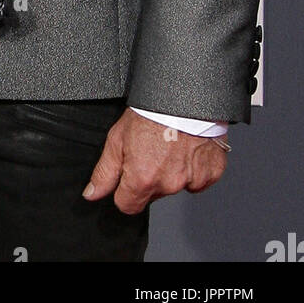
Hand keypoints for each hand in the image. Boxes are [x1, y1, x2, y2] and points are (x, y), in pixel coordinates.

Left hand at [82, 108, 227, 213]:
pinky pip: (199, 178)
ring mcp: (192, 180)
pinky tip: (187, 148)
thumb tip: (92, 193)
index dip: (125, 191)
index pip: (128, 205)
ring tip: (170, 146)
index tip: (129, 175)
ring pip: (177, 185)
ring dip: (172, 172)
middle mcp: (168, 184)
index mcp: (143, 179)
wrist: (183, 97)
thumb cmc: (150, 113)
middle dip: (150, 178)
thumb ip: (104, 172)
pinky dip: (193, 167)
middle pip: (153, 194)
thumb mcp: (116, 139)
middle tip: (151, 151)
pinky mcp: (211, 173)